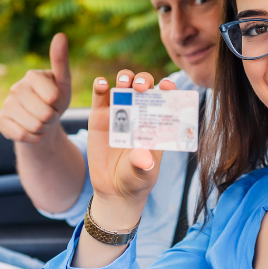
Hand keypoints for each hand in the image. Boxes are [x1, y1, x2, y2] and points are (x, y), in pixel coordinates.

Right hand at [0, 33, 71, 143]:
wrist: (42, 121)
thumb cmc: (55, 99)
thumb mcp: (63, 83)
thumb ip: (61, 61)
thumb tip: (60, 34)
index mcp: (32, 75)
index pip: (53, 98)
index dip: (59, 104)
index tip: (55, 100)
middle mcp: (16, 87)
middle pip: (45, 114)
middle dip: (52, 118)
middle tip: (48, 112)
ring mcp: (6, 104)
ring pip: (35, 126)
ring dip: (43, 128)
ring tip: (41, 121)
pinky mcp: (0, 121)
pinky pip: (23, 136)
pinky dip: (33, 138)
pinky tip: (31, 130)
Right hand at [85, 71, 177, 218]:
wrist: (114, 190)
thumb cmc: (136, 180)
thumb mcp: (143, 174)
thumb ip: (143, 165)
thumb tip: (143, 158)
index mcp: (156, 122)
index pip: (165, 99)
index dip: (168, 88)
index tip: (167, 86)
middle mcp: (139, 113)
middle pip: (144, 87)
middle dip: (144, 80)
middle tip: (141, 87)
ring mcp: (119, 112)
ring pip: (123, 86)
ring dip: (125, 78)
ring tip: (124, 83)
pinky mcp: (99, 117)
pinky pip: (100, 97)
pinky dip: (100, 86)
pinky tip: (101, 83)